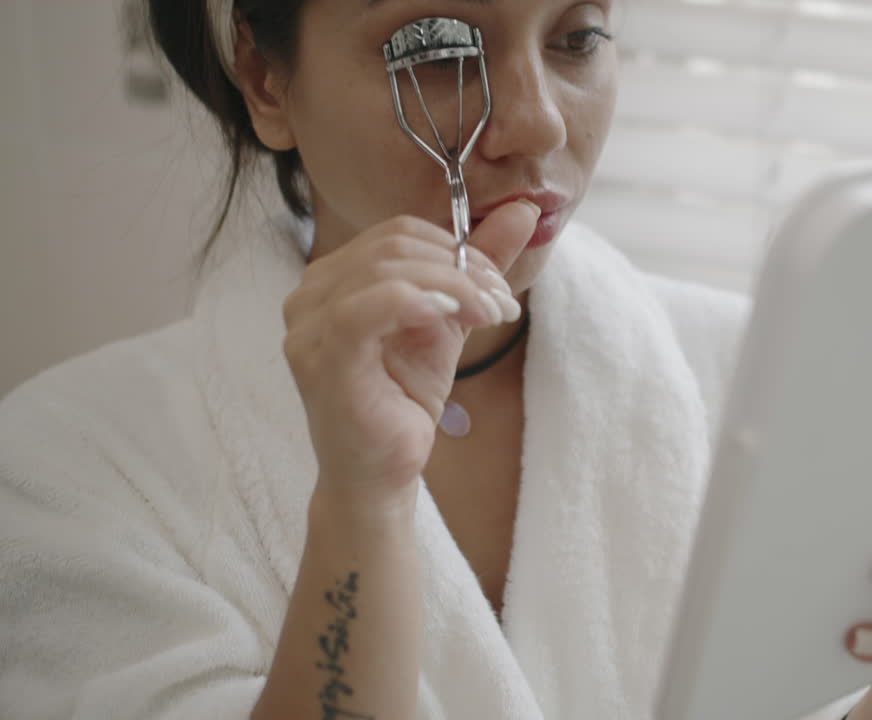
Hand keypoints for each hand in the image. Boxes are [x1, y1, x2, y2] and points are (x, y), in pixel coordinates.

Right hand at [282, 202, 538, 503]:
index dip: (456, 248)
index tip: (497, 286)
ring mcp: (307, 327)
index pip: (398, 234)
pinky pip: (364, 308)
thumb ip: (477, 267)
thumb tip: (522, 212)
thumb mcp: (450, 320)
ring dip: (454, 286)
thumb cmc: (403, 399)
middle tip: (502, 302)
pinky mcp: (320, 360)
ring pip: (387, 269)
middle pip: (395, 246)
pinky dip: (419, 301)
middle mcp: (309, 295)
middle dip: (463, 268)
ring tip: (491, 316)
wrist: (381, 474)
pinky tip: (452, 319)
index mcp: (333, 279)